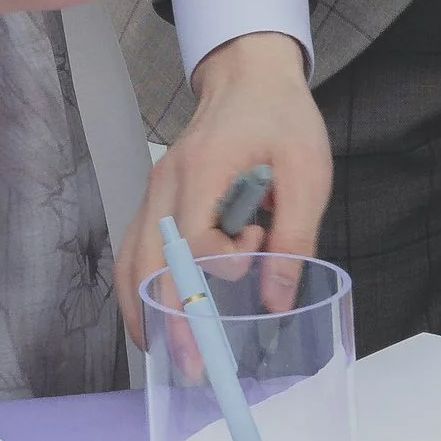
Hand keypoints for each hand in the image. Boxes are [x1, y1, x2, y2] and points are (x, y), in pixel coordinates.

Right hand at [117, 32, 330, 347]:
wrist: (249, 76)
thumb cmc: (280, 118)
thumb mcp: (306, 172)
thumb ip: (293, 237)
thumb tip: (276, 300)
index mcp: (203, 167)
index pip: (195, 236)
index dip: (222, 262)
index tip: (255, 255)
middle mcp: (166, 182)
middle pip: (150, 259)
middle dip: (168, 316)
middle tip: (192, 364)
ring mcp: (155, 190)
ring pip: (133, 258)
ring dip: (146, 308)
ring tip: (163, 355)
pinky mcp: (158, 199)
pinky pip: (137, 249)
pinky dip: (140, 287)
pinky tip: (153, 319)